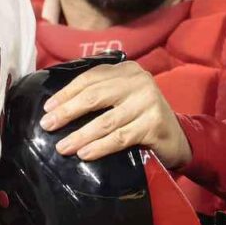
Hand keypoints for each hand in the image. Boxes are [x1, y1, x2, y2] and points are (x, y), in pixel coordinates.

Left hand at [40, 62, 189, 166]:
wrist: (178, 138)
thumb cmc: (141, 118)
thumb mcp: (122, 99)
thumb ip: (99, 94)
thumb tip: (58, 106)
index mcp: (127, 70)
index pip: (90, 78)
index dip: (66, 93)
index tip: (48, 108)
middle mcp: (139, 81)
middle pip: (94, 96)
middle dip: (67, 112)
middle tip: (47, 126)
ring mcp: (148, 102)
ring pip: (105, 121)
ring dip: (80, 135)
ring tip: (62, 147)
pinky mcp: (154, 124)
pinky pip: (120, 137)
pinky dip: (100, 147)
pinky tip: (85, 154)